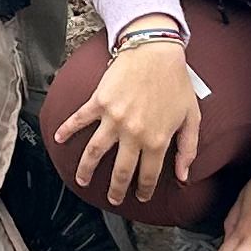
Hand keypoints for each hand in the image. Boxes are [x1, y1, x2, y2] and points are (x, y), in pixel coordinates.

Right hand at [49, 36, 204, 208]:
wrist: (156, 51)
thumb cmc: (176, 82)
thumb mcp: (191, 117)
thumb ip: (188, 149)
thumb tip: (183, 175)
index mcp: (156, 140)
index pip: (147, 175)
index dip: (142, 190)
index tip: (139, 197)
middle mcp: (133, 134)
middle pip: (120, 170)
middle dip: (114, 189)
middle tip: (111, 198)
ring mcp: (113, 119)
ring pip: (94, 152)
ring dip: (86, 169)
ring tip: (82, 180)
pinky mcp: (99, 102)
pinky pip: (79, 120)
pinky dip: (67, 130)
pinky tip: (58, 139)